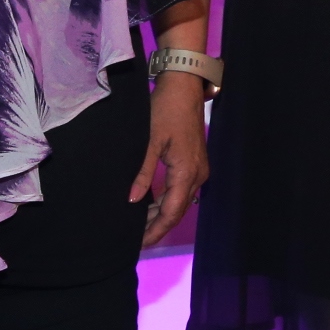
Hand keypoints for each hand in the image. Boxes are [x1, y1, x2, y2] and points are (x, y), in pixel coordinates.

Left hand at [132, 70, 209, 246]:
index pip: (171, 212)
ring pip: (180, 201)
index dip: (155, 230)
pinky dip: (166, 200)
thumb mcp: (150, 142)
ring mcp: (199, 168)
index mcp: (186, 172)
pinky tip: (150, 204)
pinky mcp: (195, 161)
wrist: (184, 86)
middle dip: (157, 226)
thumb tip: (131, 201)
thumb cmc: (165, 111)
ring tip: (138, 225)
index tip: (138, 244)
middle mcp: (197, 174)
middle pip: (177, 210)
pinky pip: (181, 189)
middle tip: (133, 239)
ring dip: (161, 214)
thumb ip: (142, 173)